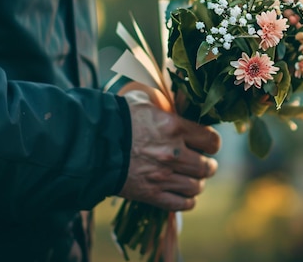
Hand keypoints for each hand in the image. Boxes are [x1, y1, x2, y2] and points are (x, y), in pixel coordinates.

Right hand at [118, 90, 219, 210]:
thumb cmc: (116, 118)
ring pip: (196, 187)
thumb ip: (163, 103)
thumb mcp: (142, 101)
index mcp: (175, 128)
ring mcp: (163, 176)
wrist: (90, 143)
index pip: (212, 141)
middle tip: (204, 164)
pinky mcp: (151, 194)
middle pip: (207, 167)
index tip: (207, 144)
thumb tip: (174, 99)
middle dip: (208, 166)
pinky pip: (181, 204)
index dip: (212, 144)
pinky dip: (187, 201)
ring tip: (193, 180)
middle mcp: (174, 153)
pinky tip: (183, 194)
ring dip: (197, 184)